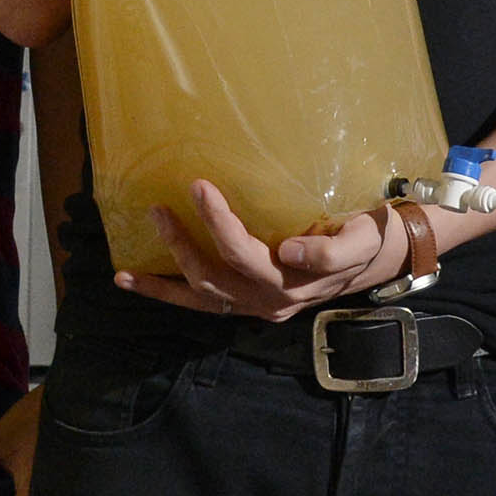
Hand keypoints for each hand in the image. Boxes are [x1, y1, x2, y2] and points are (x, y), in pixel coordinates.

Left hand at [114, 184, 401, 321]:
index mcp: (294, 283)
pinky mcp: (243, 304)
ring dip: (163, 281)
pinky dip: (164, 295)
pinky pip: (199, 304)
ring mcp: (254, 307)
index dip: (219, 223)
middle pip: (215, 277)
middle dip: (183, 243)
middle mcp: (269, 301)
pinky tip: (131, 281)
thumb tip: (289, 253)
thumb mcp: (362, 238)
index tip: (199, 188)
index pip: (246, 254)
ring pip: (200, 299)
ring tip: (125, 270)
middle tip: (159, 208)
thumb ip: (332, 251)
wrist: (369, 262)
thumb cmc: (363, 238)